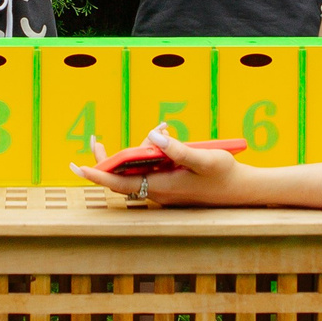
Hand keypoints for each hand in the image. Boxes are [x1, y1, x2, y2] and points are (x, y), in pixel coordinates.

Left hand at [72, 127, 243, 205]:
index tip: (79, 167)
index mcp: (162, 187)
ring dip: (139, 151)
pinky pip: (151, 170)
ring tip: (163, 129)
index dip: (98, 175)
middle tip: (94, 141)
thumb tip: (153, 136)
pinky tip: (167, 137)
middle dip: (109, 158)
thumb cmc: (224, 174)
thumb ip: (178, 149)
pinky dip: (153, 154)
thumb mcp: (203, 157)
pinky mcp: (171, 186)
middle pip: (123, 177)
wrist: (242, 189)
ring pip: (138, 172)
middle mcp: (158, 192)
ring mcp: (165, 190)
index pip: (120, 184)